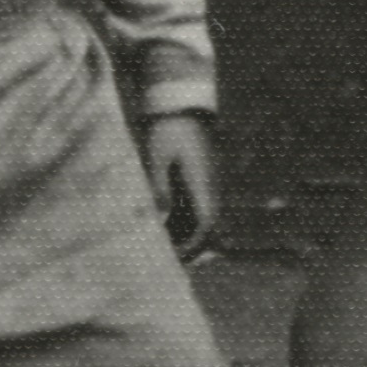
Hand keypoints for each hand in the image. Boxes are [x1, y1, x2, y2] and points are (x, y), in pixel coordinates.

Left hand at [143, 109, 222, 254]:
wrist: (180, 102)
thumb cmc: (167, 129)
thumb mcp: (157, 158)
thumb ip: (158, 188)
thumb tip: (159, 217)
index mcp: (202, 183)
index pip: (206, 224)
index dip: (193, 245)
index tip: (175, 259)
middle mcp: (208, 186)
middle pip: (205, 227)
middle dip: (188, 247)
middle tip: (165, 263)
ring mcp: (204, 182)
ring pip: (198, 217)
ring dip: (183, 234)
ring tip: (158, 249)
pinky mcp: (196, 177)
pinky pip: (192, 206)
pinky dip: (179, 220)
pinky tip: (160, 227)